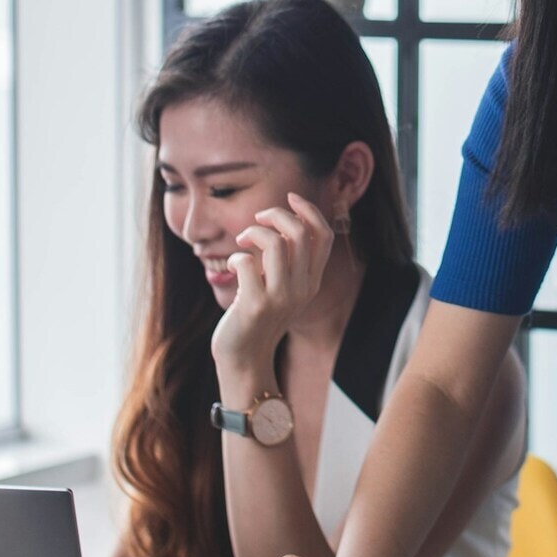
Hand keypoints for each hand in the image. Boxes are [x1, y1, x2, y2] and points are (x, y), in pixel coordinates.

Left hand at [211, 193, 335, 372]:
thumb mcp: (282, 289)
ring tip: (242, 241)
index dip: (309, 210)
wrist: (245, 358)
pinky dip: (235, 256)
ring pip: (273, 242)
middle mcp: (302, 288)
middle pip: (299, 232)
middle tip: (258, 219)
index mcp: (311, 281)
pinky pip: (245, 262)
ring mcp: (280, 297)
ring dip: (253, 232)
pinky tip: (232, 265)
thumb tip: (283, 222)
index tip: (290, 198)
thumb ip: (288, 262)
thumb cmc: (258, 317)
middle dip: (276, 214)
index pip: (324, 235)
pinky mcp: (255, 305)